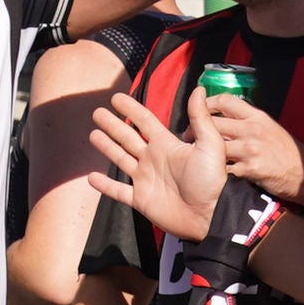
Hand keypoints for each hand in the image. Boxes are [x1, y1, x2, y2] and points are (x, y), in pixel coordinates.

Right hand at [87, 89, 223, 242]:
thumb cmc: (212, 180)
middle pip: (128, 137)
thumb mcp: (210, 145)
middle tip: (97, 113)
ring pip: (120, 159)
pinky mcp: (140, 199)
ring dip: (107, 147)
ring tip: (93, 135)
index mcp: (167, 145)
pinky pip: (118, 191)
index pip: (145, 121)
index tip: (117, 98)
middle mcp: (153, 159)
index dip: (131, 109)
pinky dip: (104, 185)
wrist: (210, 215)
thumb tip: (199, 88)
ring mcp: (145, 179)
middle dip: (113, 125)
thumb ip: (200, 118)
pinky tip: (91, 177)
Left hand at [201, 93, 303, 202]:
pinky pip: (224, 167)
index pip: (225, 100)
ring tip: (197, 156)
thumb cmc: (288, 153)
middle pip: (213, 122)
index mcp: (257, 117)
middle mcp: (252, 129)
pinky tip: (213, 173)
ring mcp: (250, 149)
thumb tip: (226, 117)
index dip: (206, 103)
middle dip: (196, 129)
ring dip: (202, 151)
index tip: (198, 110)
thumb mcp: (271, 128)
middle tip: (189, 137)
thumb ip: (249, 122)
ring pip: (214, 145)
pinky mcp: (250, 169)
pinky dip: (217, 170)